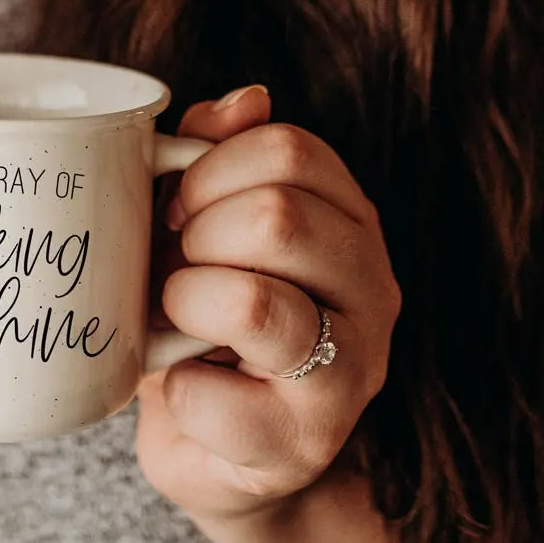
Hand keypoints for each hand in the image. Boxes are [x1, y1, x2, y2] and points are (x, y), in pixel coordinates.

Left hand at [136, 87, 400, 524]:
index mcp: (349, 219)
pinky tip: (187, 385)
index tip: (178, 207)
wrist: (217, 441)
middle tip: (179, 266)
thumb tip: (245, 99)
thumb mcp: (204, 221)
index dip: (208, 169)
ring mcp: (349, 371)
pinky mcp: (302, 443)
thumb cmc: (205, 311)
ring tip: (178, 318)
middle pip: (277, 217)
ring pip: (254, 304)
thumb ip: (220, 153)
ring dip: (184, 304)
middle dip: (196, 238)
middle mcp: (371, 289)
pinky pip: (210, 395)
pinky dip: (171, 388)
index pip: (289, 151)